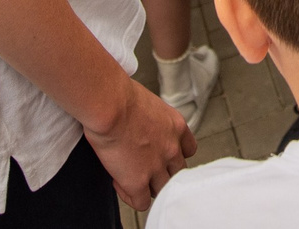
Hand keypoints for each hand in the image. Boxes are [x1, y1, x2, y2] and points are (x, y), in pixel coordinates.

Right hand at [80, 75, 192, 210]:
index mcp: (176, 126)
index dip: (175, 155)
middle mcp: (171, 148)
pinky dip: (130, 197)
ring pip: (162, 190)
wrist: (110, 104)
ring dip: (147, 186)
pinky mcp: (137, 182)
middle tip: (142, 167)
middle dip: (161, 172)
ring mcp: (156, 167)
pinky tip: (119, 183)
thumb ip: (151, 119)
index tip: (161, 154)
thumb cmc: (119, 95)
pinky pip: (141, 202)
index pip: (189, 150)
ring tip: (129, 176)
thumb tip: (140, 125)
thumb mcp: (147, 103)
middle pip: (177, 173)